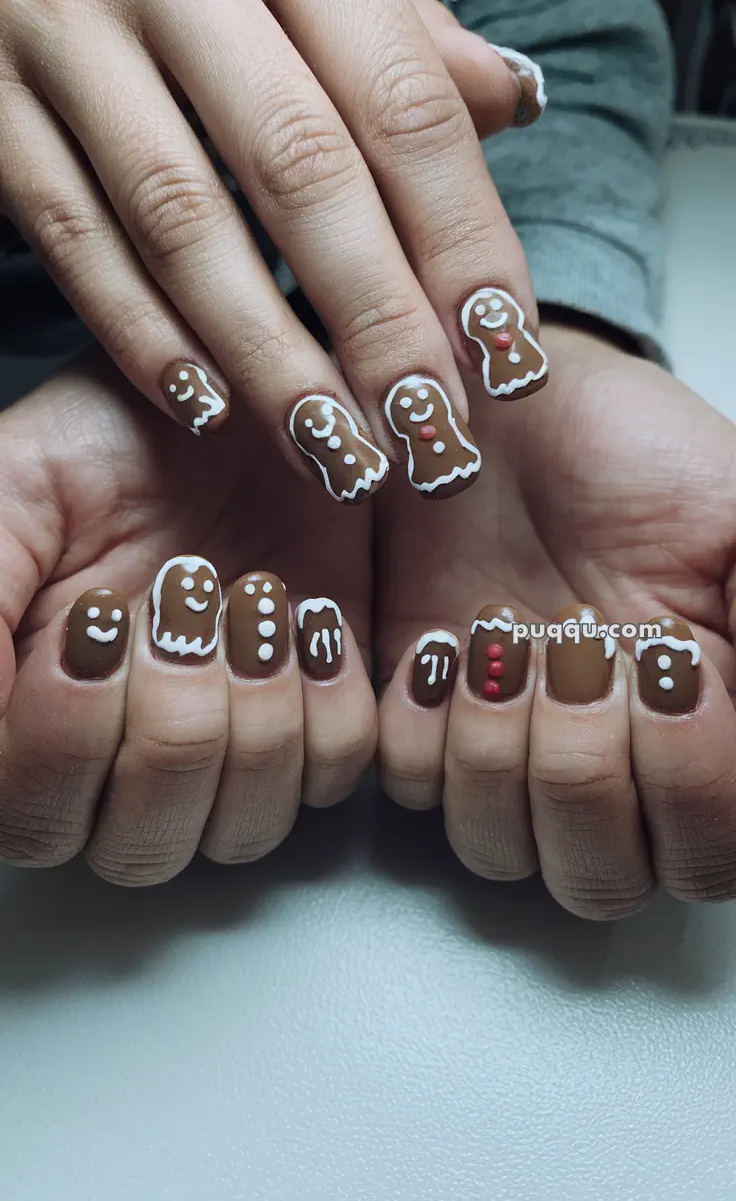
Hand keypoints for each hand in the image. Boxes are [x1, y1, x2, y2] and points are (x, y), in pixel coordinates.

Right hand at [0, 0, 545, 503]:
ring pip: (183, 223)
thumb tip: (516, 106)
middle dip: (378, 322)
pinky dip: (147, 338)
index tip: (504, 357)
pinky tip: (213, 408)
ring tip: (336, 447)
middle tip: (428, 432)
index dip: (462, 243)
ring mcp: (59, 19)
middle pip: (299, 169)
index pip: (401, 100)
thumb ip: (411, 51)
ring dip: (269, 357)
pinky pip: (75, 241)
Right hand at [0, 356, 374, 882]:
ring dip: (253, 714)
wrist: (240, 384)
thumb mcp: (13, 490)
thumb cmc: (111, 435)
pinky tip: (310, 615)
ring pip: (243, 826)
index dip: (64, 738)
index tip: (96, 619)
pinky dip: (329, 696)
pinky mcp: (319, 714)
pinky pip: (336, 769)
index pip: (33, 817)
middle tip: (182, 596)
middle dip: (171, 727)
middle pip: (141, 846)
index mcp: (38, 711)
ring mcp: (230, 742)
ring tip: (251, 594)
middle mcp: (129, 751)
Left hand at [375, 326, 735, 917]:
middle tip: (581, 653)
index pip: (711, 847)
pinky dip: (422, 727)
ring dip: (499, 754)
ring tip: (505, 637)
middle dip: (584, 774)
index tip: (671, 665)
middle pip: (602, 876)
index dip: (694, 783)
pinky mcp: (425, 715)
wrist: (514, 402)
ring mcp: (512, 745)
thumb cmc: (634, 450)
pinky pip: (410, 784)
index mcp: (704, 728)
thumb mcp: (733, 512)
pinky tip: (444, 646)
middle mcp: (609, 760)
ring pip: (499, 847)